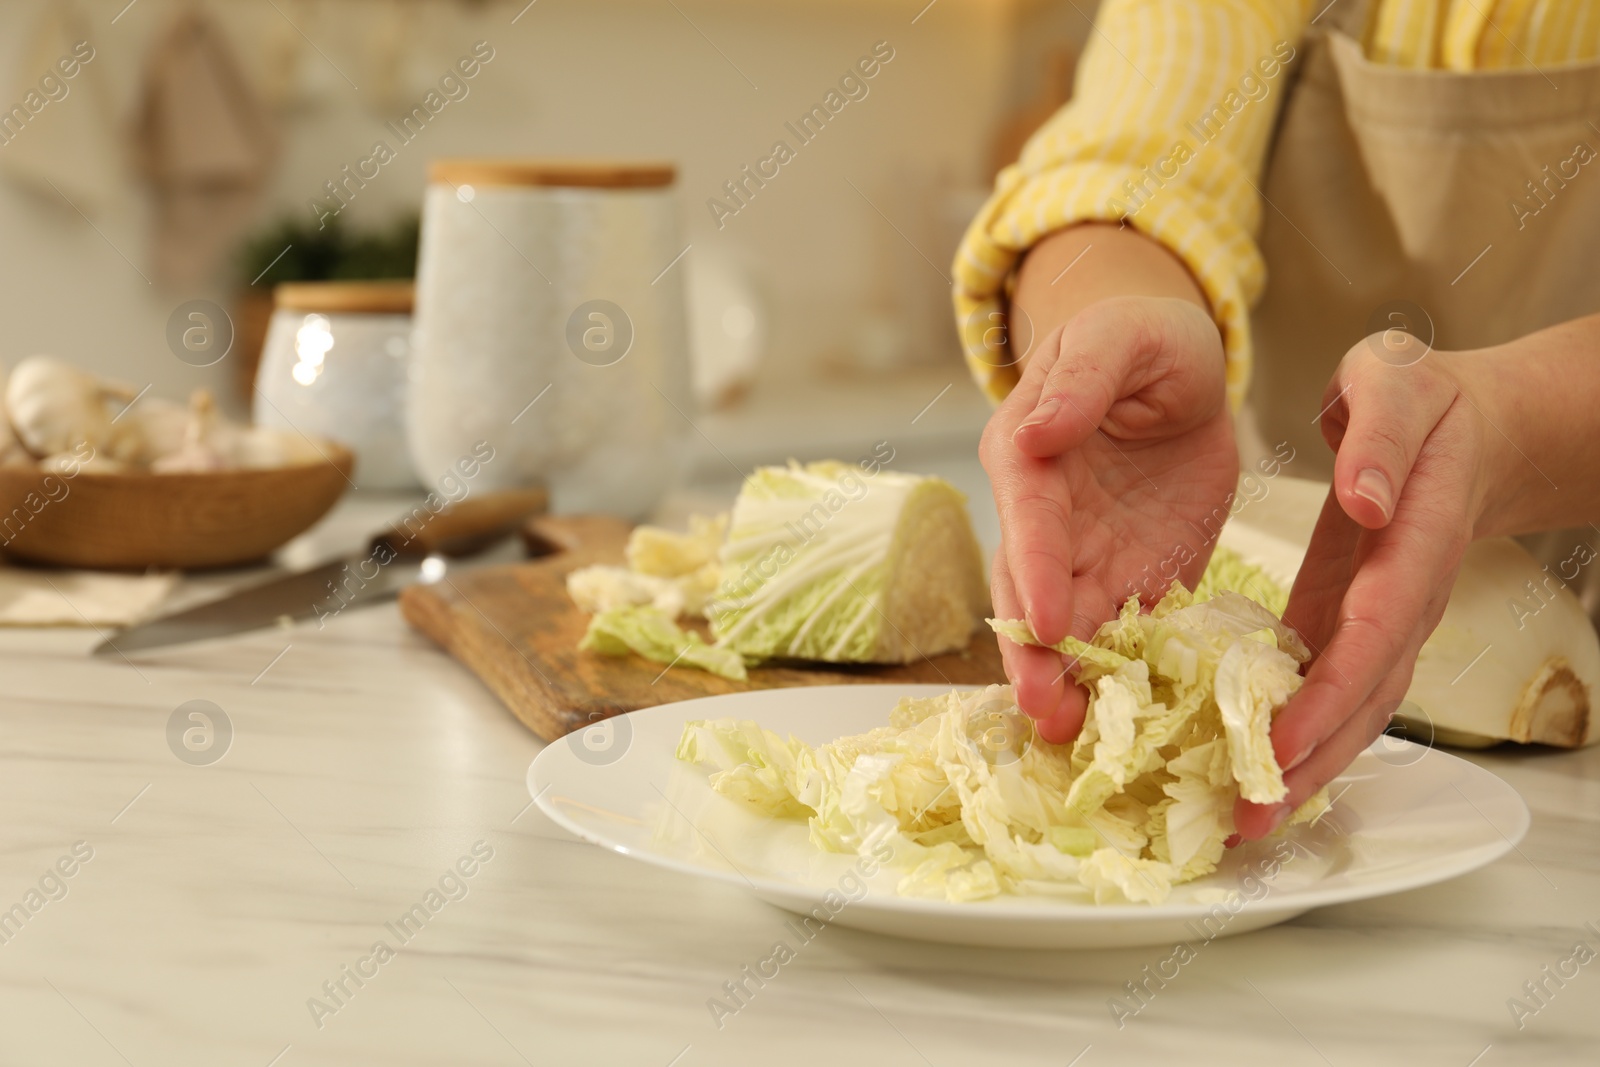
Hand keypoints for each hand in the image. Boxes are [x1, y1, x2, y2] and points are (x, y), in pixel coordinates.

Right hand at [980, 295, 1237, 742]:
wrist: (1178, 373)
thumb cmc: (1141, 340)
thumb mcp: (1121, 336)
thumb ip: (1084, 377)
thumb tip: (1035, 430)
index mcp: (1029, 454)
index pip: (1026, 517)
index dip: (1033, 568)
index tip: (1046, 618)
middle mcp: (1045, 519)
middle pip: (1027, 591)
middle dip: (1032, 652)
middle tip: (1043, 708)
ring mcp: (1085, 558)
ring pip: (1065, 629)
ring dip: (1066, 681)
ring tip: (1072, 734)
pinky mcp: (1132, 583)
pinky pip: (1123, 635)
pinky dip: (1122, 678)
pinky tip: (1129, 721)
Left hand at [1234, 333, 1491, 838]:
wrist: (1469, 428)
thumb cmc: (1425, 400)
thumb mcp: (1397, 382)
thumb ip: (1379, 434)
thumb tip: (1367, 499)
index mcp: (1410, 542)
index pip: (1372, 632)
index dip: (1330, 693)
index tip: (1281, 742)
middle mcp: (1403, 599)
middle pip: (1367, 696)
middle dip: (1313, 761)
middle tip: (1252, 817)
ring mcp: (1382, 620)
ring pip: (1357, 709)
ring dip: (1308, 767)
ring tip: (1250, 819)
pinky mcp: (1354, 623)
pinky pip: (1335, 690)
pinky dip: (1302, 735)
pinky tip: (1256, 770)